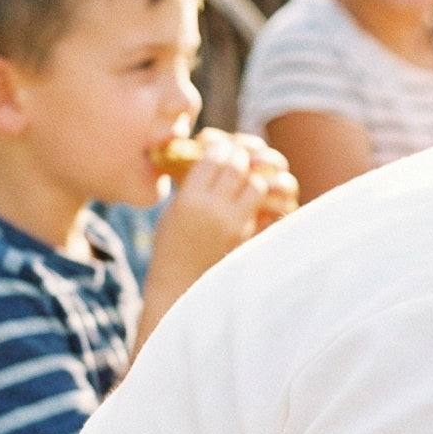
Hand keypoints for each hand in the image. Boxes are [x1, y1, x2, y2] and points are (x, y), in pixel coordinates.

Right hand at [152, 130, 285, 277]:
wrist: (179, 285)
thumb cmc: (170, 245)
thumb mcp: (172, 211)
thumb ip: (192, 186)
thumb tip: (214, 160)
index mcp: (189, 199)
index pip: (213, 158)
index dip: (218, 148)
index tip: (220, 148)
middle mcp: (213, 209)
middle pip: (237, 167)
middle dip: (238, 158)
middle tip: (237, 158)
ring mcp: (235, 224)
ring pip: (256, 185)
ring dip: (252, 178)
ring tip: (245, 180)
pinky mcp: (248, 237)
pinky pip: (262, 208)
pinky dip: (258, 200)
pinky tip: (250, 200)